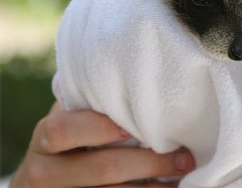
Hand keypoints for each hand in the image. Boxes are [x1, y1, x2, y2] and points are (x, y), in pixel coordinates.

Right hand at [10, 103, 194, 186]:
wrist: (46, 179)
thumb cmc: (71, 138)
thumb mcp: (72, 118)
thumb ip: (90, 102)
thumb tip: (131, 76)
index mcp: (45, 139)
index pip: (63, 130)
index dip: (101, 127)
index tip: (135, 127)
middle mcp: (44, 172)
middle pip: (102, 168)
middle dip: (150, 162)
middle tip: (185, 158)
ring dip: (154, 186)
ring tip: (183, 174)